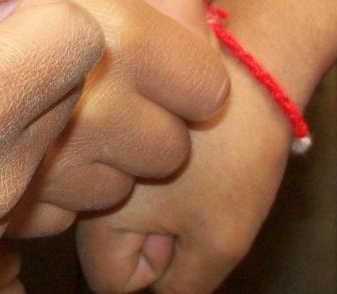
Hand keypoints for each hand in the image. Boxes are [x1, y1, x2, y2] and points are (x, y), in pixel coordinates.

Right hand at [75, 67, 293, 293]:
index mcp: (95, 209)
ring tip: (199, 175)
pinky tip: (195, 155)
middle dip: (158, 239)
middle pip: (116, 250)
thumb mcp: (220, 240)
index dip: (156, 268)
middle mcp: (83, 180)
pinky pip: (134, 181)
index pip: (111, 282)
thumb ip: (182, 287)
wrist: (253, 65)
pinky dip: (167, 180)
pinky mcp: (117, 133)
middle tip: (194, 201)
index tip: (184, 228)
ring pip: (127, 217)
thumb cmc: (235, 148)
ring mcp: (99, 154)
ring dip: (165, 212)